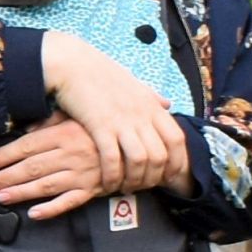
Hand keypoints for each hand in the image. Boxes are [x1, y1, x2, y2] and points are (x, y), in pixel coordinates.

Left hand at [0, 114, 188, 220]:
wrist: (142, 142)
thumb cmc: (103, 127)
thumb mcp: (78, 117)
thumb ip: (51, 122)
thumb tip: (26, 128)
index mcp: (65, 133)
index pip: (27, 145)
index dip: (4, 155)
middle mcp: (71, 154)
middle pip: (31, 167)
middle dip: (5, 176)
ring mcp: (82, 173)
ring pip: (45, 185)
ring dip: (20, 192)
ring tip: (0, 197)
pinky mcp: (93, 189)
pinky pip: (70, 202)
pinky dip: (52, 209)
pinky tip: (34, 214)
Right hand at [14, 33, 190, 207]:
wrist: (74, 64)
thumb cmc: (102, 75)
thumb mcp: (135, 84)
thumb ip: (153, 97)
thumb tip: (168, 104)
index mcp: (152, 106)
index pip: (177, 140)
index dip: (177, 162)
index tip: (169, 176)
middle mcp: (141, 115)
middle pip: (160, 155)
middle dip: (154, 177)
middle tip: (144, 186)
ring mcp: (122, 121)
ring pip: (140, 160)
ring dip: (134, 179)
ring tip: (126, 187)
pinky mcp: (100, 126)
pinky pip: (112, 159)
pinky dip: (113, 176)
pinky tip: (108, 183)